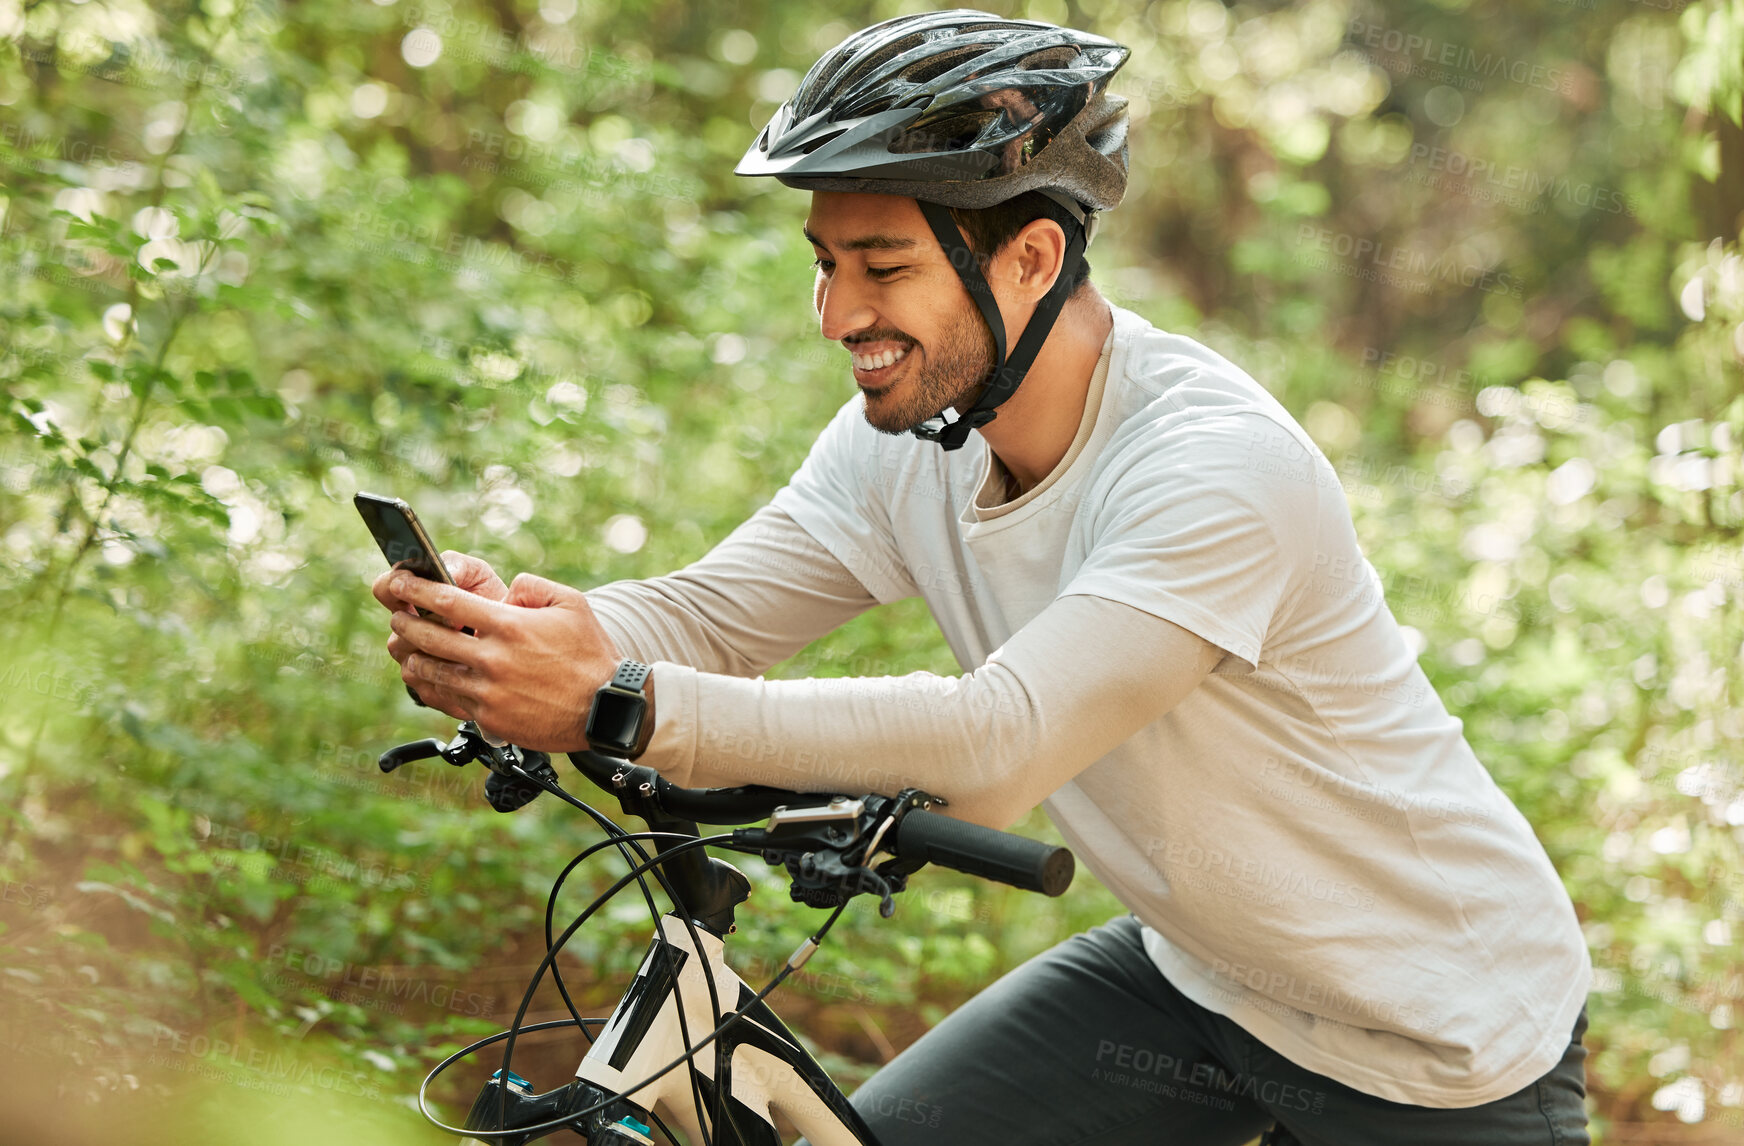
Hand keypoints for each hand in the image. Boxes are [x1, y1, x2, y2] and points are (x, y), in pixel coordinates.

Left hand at [386, 570, 624, 752]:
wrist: (605, 707)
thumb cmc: (591, 655)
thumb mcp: (571, 604)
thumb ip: (533, 586)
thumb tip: (507, 589)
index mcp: (509, 625)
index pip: (447, 601)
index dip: (415, 589)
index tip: (399, 581)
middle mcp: (493, 658)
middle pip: (428, 636)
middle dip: (405, 622)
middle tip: (398, 615)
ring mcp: (488, 691)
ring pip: (431, 671)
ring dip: (413, 656)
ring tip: (408, 648)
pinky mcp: (489, 718)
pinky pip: (448, 700)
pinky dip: (432, 687)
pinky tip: (428, 679)